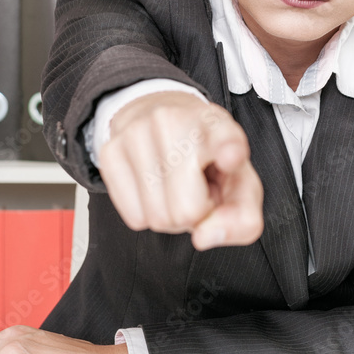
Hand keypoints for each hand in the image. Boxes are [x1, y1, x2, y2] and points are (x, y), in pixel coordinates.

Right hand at [98, 91, 263, 249]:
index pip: (225, 138)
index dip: (229, 150)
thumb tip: (203, 237)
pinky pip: (133, 217)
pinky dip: (147, 213)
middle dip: (195, 214)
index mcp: (217, 125)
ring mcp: (137, 133)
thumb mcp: (241, 184)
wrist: (164, 117)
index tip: (232, 156)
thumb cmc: (209, 158)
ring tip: (176, 186)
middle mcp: (175, 121)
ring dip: (170, 215)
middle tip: (196, 189)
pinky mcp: (110, 151)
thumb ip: (242, 219)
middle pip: (187, 211)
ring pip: (157, 218)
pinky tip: (154, 187)